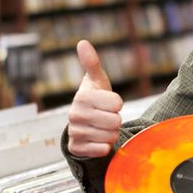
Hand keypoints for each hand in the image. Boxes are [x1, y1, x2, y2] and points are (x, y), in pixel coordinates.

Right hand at [67, 40, 122, 157]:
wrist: (82, 123)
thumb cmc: (95, 98)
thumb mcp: (96, 80)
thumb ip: (92, 63)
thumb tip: (82, 42)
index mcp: (82, 96)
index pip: (117, 103)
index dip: (117, 104)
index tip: (108, 103)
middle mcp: (75, 114)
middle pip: (115, 121)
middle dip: (115, 120)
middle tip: (105, 116)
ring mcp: (75, 132)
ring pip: (110, 136)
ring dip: (110, 133)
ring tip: (101, 127)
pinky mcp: (77, 148)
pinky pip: (102, 150)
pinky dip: (105, 146)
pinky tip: (97, 140)